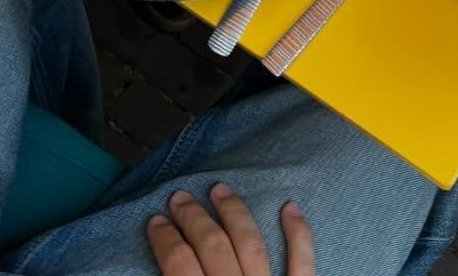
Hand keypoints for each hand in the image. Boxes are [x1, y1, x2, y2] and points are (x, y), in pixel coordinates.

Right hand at [147, 186, 312, 275]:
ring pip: (250, 244)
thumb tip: (162, 269)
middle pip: (212, 246)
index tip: (156, 222)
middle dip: (193, 218)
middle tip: (179, 198)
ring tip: (219, 189)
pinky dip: (297, 233)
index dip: (164, 240)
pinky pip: (302, 262)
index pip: (178, 265)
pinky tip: (290, 208)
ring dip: (233, 213)